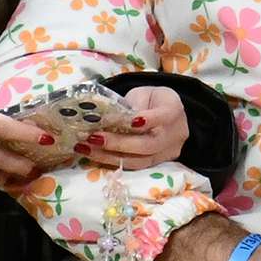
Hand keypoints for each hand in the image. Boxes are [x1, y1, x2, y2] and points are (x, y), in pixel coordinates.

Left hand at [74, 85, 188, 170]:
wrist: (168, 114)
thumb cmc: (152, 100)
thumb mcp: (144, 93)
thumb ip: (132, 104)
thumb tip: (112, 119)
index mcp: (174, 111)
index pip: (162, 117)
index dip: (146, 120)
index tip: (127, 121)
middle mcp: (175, 135)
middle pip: (147, 145)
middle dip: (118, 143)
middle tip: (93, 138)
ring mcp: (167, 153)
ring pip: (139, 160)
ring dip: (109, 156)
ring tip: (86, 149)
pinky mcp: (156, 164)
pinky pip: (134, 166)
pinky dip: (112, 161)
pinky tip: (94, 155)